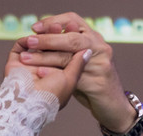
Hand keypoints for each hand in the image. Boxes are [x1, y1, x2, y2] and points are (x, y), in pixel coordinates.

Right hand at [5, 21, 89, 105]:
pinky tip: (36, 34)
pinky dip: (27, 39)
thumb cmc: (52, 95)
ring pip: (36, 45)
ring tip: (53, 25)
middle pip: (50, 47)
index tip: (77, 31)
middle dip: (57, 35)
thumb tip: (87, 50)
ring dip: (44, 34)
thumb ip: (78, 64)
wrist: (29, 103)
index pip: (63, 54)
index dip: (70, 42)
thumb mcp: (70, 79)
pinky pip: (20, 46)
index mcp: (56, 75)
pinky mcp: (15, 62)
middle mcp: (42, 69)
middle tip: (65, 25)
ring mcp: (28, 66)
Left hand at [14, 14, 134, 132]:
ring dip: (45, 57)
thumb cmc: (95, 85)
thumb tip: (42, 38)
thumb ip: (68, 51)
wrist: (116, 108)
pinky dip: (53, 73)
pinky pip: (71, 76)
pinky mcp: (98, 83)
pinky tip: (40, 73)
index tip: (35, 28)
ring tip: (26, 58)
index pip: (73, 20)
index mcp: (95, 39)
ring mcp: (101, 65)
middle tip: (29, 41)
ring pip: (69, 57)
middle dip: (47, 39)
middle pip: (71, 38)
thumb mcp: (82, 63)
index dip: (53, 22)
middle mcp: (100, 48)